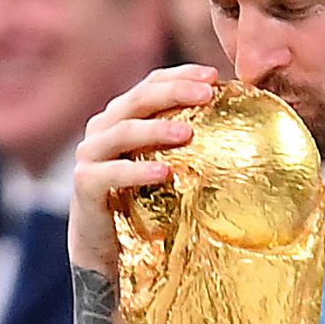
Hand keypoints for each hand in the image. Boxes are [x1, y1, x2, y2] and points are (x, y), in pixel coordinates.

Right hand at [70, 64, 218, 277]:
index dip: (181, 75)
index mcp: (124, 115)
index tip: (214, 75)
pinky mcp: (85, 184)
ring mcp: (90, 154)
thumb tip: (240, 121)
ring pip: (122, 131)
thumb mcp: (168, 163)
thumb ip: (188, 140)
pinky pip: (110, 173)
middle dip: (174, 92)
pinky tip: (165, 174)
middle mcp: (103, 128)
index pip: (152, 84)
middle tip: (207, 93)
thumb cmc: (144, 201)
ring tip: (188, 132)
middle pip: (139, 99)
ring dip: (156, 129)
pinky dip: (137, 171)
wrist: (106, 248)